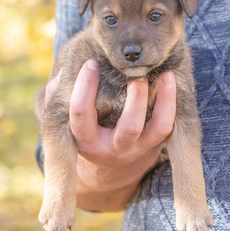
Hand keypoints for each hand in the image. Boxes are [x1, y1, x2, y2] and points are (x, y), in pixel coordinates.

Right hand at [45, 59, 176, 210]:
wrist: (109, 167)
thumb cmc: (85, 132)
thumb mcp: (66, 123)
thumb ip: (57, 100)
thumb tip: (60, 77)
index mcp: (85, 141)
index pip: (81, 115)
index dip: (84, 88)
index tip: (90, 63)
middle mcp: (112, 149)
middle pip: (129, 127)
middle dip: (135, 99)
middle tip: (134, 71)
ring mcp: (136, 149)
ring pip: (156, 128)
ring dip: (162, 99)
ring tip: (164, 73)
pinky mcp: (153, 146)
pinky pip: (167, 126)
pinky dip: (171, 103)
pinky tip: (170, 79)